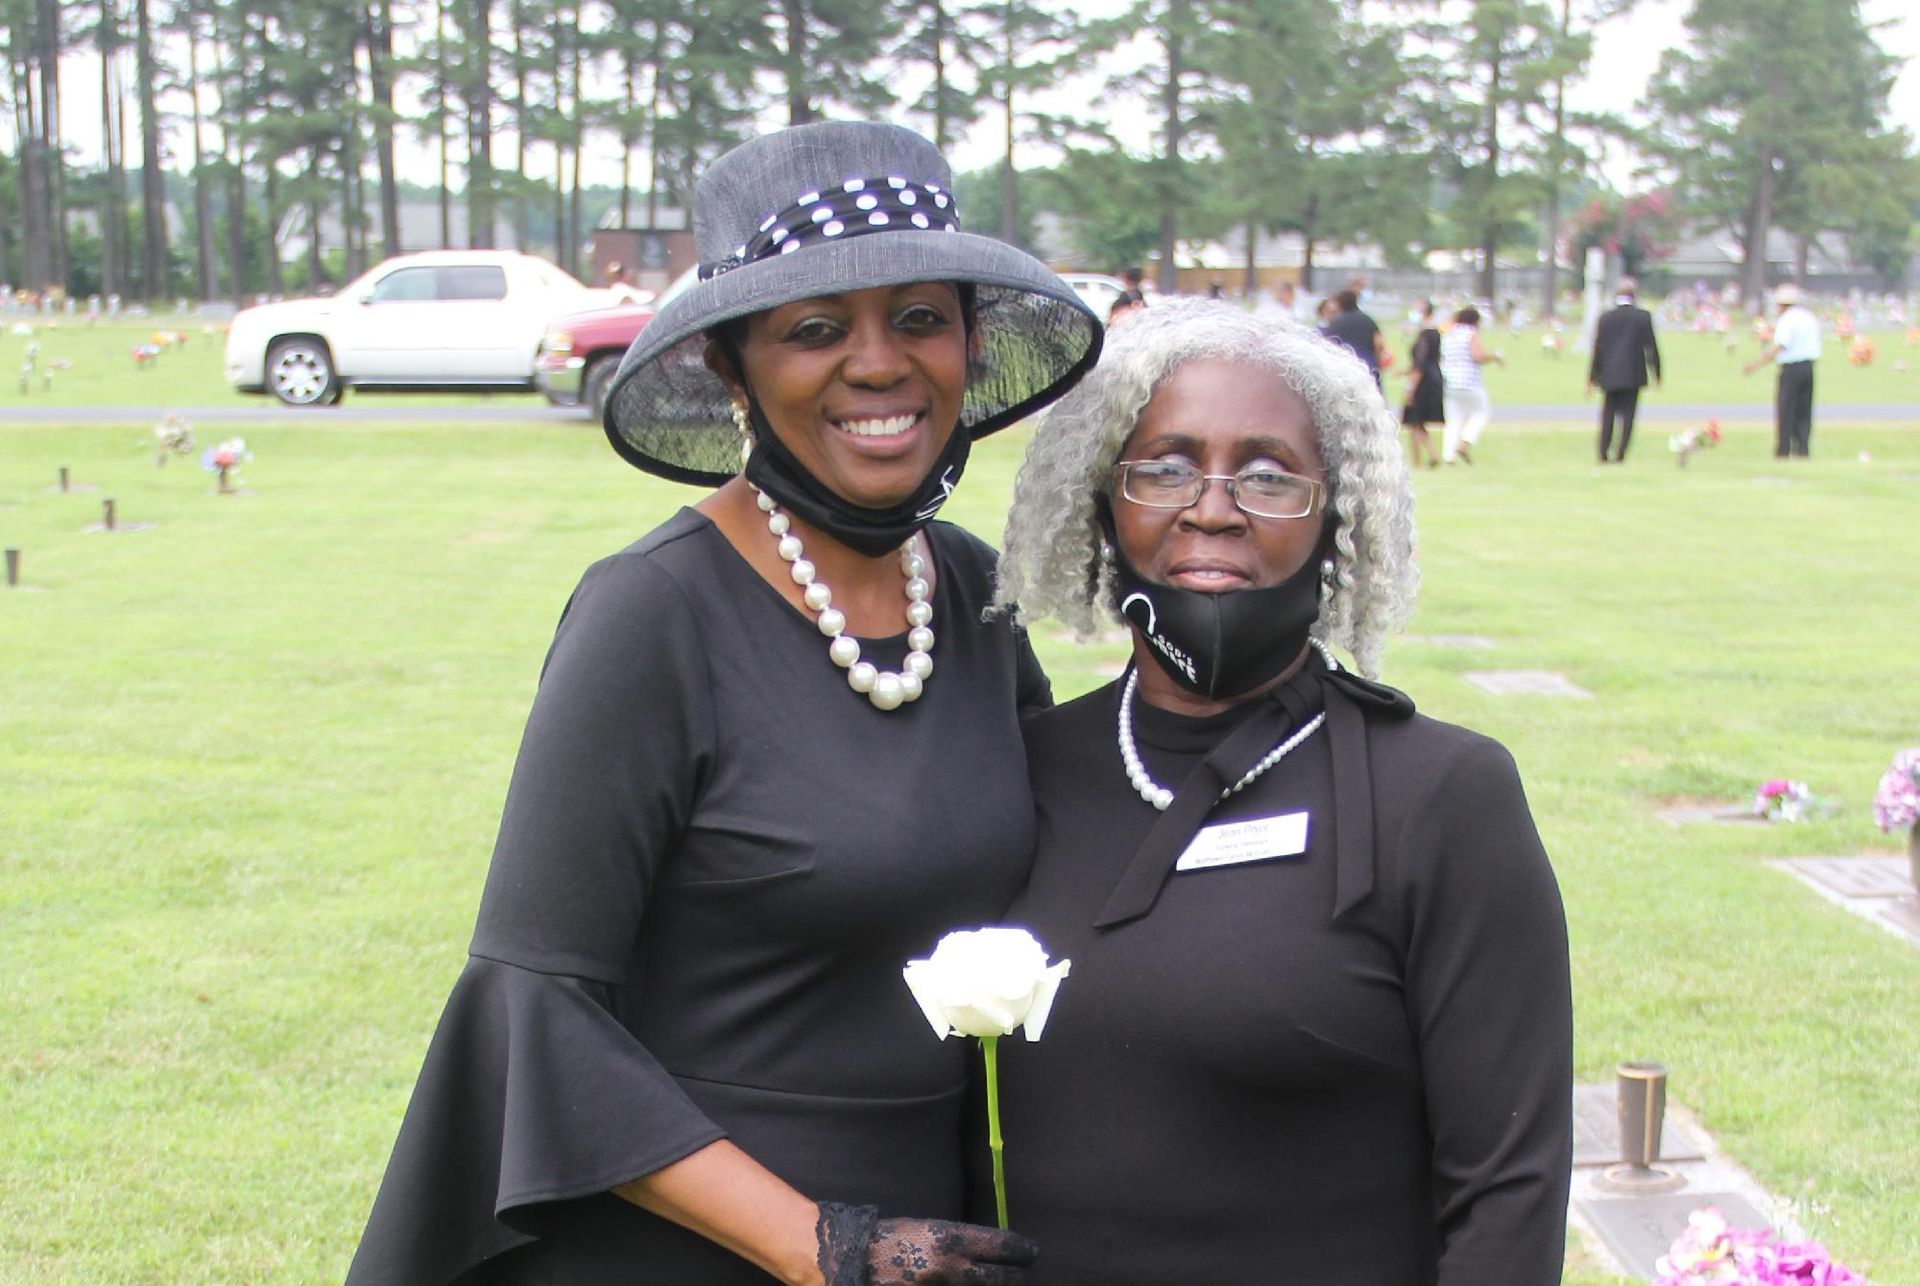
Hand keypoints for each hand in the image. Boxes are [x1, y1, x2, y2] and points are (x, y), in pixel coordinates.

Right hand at [817, 1204, 1038, 1284]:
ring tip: (1010, 1284)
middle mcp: (948, 1267)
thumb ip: (957, 1242)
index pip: (998, 1246)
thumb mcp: (927, 1229)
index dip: (1021, 1250)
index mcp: (948, 1240)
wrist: (850, 1259)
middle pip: (998, 1278)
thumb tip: (988, 1251)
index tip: (1033, 1252)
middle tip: (1029, 1275)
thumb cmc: (890, 1238)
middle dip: (1018, 1277)